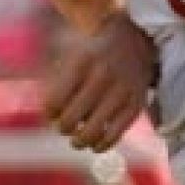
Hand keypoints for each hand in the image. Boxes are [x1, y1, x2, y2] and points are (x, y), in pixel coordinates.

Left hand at [43, 14, 154, 151]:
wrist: (134, 39)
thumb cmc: (95, 53)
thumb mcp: (73, 55)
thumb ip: (58, 83)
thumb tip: (50, 118)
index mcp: (81, 62)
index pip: (54, 101)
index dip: (49, 113)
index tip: (51, 114)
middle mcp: (101, 77)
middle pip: (70, 119)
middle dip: (63, 127)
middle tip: (64, 127)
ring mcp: (120, 92)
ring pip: (91, 132)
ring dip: (79, 141)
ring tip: (76, 140)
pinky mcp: (135, 105)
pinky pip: (114, 135)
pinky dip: (101, 145)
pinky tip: (95, 145)